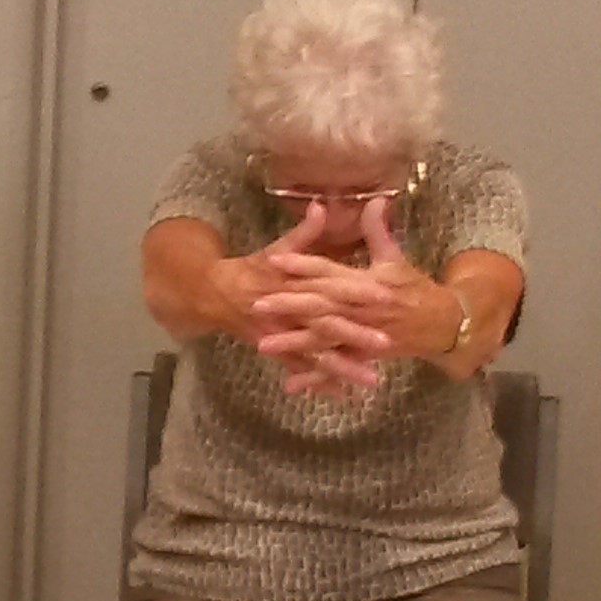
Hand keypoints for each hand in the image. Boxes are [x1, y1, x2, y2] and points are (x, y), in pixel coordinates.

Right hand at [230, 206, 373, 391]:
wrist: (215, 295)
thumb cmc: (253, 269)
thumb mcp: (277, 247)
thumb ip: (304, 232)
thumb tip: (321, 206)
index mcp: (293, 281)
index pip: (330, 284)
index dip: (356, 290)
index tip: (384, 293)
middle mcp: (288, 310)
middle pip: (326, 324)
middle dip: (355, 335)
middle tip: (385, 343)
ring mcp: (282, 334)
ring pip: (316, 353)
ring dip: (343, 367)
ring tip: (372, 379)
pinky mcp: (277, 350)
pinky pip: (301, 369)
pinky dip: (320, 382)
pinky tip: (343, 394)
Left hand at [245, 202, 448, 394]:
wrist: (442, 324)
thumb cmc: (415, 289)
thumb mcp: (396, 259)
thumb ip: (378, 231)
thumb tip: (374, 199)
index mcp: (368, 283)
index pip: (331, 272)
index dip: (303, 265)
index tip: (275, 260)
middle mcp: (363, 310)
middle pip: (321, 306)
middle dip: (288, 305)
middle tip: (257, 304)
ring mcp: (363, 336)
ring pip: (325, 340)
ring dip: (294, 343)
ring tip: (263, 345)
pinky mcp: (364, 357)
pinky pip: (337, 368)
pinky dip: (316, 379)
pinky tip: (291, 385)